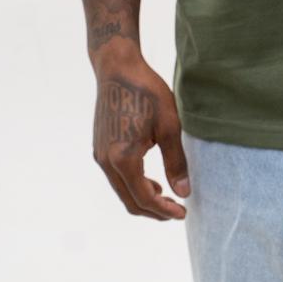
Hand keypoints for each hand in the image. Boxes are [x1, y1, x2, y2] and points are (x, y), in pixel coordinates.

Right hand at [92, 53, 190, 219]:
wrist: (117, 68)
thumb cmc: (146, 92)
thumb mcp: (168, 125)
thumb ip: (175, 161)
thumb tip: (183, 192)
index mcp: (123, 159)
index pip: (144, 198)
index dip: (164, 211)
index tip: (183, 213)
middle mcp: (106, 162)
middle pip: (129, 201)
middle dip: (154, 211)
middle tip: (176, 210)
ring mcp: (99, 155)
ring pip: (121, 190)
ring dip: (143, 198)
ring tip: (165, 196)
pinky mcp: (99, 147)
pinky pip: (116, 177)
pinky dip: (133, 184)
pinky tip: (149, 179)